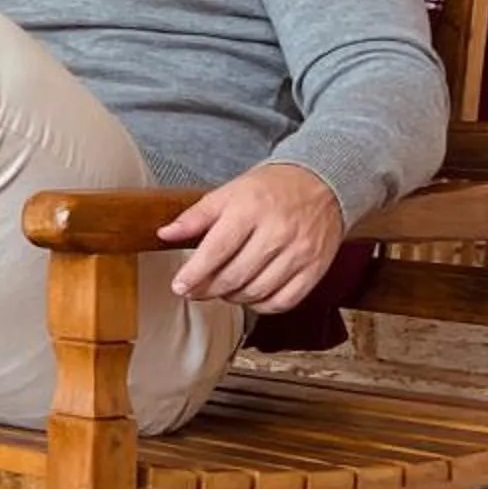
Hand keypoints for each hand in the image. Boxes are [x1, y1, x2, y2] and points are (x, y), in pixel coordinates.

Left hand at [158, 163, 344, 310]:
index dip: (194, 273)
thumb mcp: (228, 192)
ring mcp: (300, 252)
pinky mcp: (316, 268)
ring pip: (256, 292)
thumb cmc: (270, 189)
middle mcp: (278, 232)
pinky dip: (261, 306)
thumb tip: (165, 234)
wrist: (322, 183)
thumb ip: (196, 216)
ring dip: (232, 297)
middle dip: (208, 289)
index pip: (217, 250)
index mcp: (251, 209)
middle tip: (194, 291)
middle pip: (234, 276)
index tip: (179, 286)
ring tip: (221, 289)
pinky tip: (250, 296)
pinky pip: (284, 301)